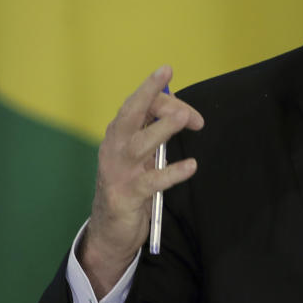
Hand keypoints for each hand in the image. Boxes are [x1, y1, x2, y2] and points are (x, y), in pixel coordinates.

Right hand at [80, 65, 204, 297]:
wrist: (109, 230)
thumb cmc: (129, 184)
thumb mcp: (140, 155)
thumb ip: (154, 133)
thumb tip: (180, 110)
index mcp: (118, 134)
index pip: (139, 105)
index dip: (166, 100)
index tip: (193, 115)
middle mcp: (114, 147)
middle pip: (130, 113)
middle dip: (147, 91)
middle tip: (165, 72)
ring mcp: (119, 171)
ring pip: (140, 144)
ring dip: (162, 129)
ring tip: (184, 117)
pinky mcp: (127, 195)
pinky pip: (152, 181)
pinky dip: (172, 173)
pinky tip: (191, 166)